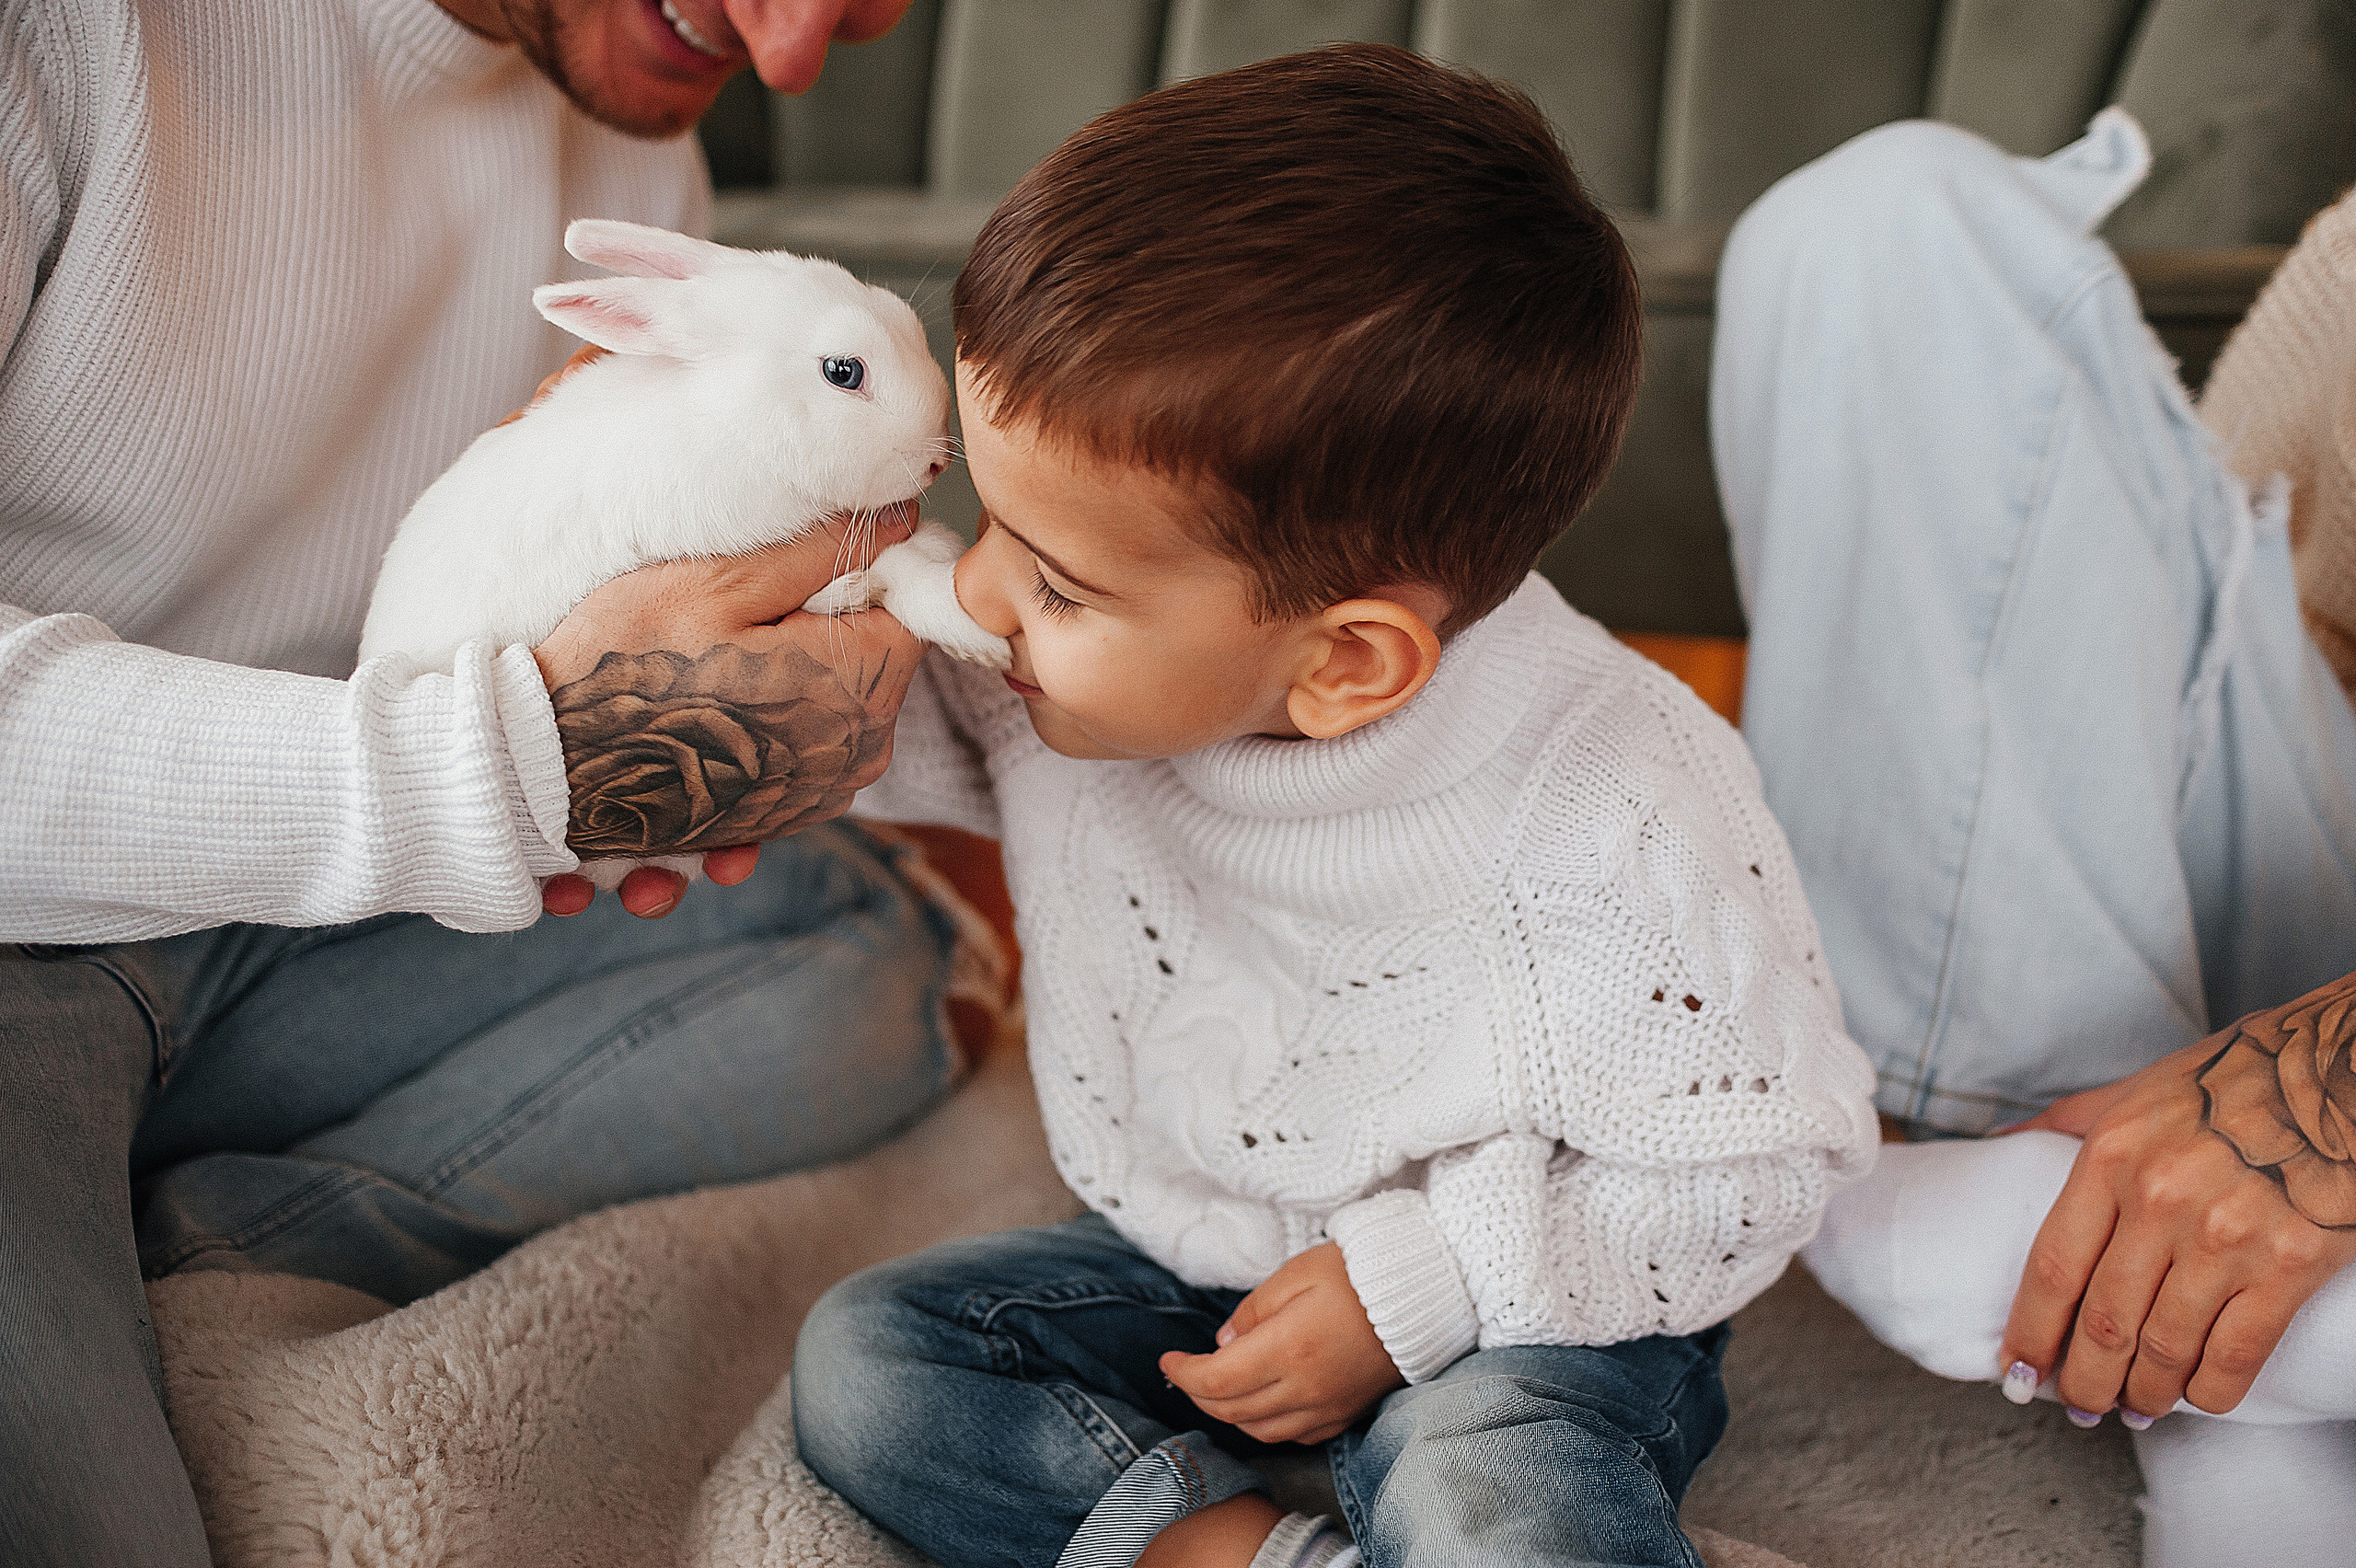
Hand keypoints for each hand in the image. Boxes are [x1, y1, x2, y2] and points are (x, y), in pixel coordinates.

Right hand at [533, 507, 921, 918]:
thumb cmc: (623, 666)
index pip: (908, 607)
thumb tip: (898, 513)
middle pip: (872, 659)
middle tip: (736, 618)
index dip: (860, 574)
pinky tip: (703, 726)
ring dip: (785, 682)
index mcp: (859, 688)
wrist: (546, 773)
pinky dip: (757, 737)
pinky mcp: (782, 821)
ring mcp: (821, 796)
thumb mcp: (718, 580)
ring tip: (709, 672)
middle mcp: (858, 755)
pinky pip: (792, 757)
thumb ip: (818, 547)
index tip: (797, 568)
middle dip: (821, 630)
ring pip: (831, 706)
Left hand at [1160, 1242, 1403, 1444]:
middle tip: (1187, 1372)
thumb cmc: (1358, 1273)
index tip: (1168, 1359)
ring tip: (1218, 1386)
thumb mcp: (1295, 1274)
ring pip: (1261, 1431)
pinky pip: (1295, 1435)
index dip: (1184, 1373)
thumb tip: (1223, 1344)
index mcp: (1289, 1350)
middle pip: (1233, 1412)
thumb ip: (1252, 1312)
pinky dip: (1267, 1425)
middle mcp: (1307, 1389)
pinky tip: (1262, 1401)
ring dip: (1230, 1414)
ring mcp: (1329, 1407)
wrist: (1423, 1293)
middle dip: (1200, 1394)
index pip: (1216, 1380)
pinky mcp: (1347, 1414)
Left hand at [2002, 972, 2355, 1422]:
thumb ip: (2065, 1123)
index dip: (2030, 1331)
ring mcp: (2226, 1238)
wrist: (2336, 1072)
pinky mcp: (2289, 1266)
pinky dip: (2210, 1391)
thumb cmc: (2233, 1079)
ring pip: (2164, 1347)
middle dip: (2085, 1378)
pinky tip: (2196, 1398)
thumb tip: (1999, 1142)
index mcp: (2111, 1158)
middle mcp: (2159, 1201)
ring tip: (2136, 1407)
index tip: (2017, 1369)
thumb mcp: (2134, 1091)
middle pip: (2103, 1321)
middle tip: (2080, 1406)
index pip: (2053, 1268)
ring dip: (2144, 1393)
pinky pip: (2236, 1355)